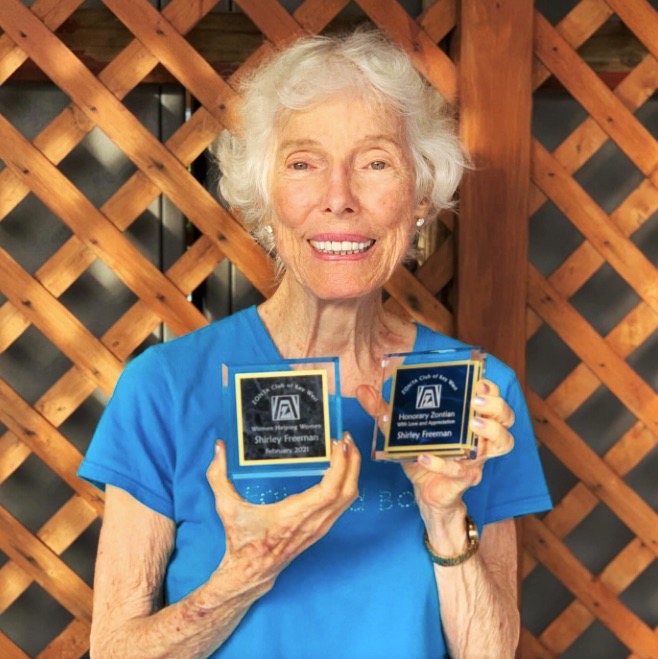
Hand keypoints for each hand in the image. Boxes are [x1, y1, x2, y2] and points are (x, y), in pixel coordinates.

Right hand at [206, 435, 360, 588]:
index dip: (340, 466)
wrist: (250, 572)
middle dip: (352, 462)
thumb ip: (218, 475)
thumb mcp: (226, 507)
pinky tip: (342, 468)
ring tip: (346, 448)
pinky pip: (343, 504)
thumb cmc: (241, 540)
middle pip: (347, 491)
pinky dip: (347, 483)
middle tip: (347, 438)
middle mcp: (313, 522)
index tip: (338, 444)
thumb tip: (219, 447)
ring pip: (349, 498)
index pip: (329, 491)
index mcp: (294, 515)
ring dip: (352, 471)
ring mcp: (320, 527)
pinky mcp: (322, 528)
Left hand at [356, 379, 513, 516]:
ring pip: (502, 444)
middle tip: (476, 402)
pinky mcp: (463, 480)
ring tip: (472, 425)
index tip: (478, 381)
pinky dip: (442, 464)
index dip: (491, 390)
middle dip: (496, 406)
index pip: (492, 399)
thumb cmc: (423, 456)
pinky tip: (425, 457)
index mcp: (468, 420)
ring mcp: (476, 460)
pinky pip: (461, 471)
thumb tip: (363, 390)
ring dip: (490, 432)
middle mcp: (479, 438)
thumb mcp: (402, 431)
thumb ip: (384, 411)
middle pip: (506, 418)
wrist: (426, 494)